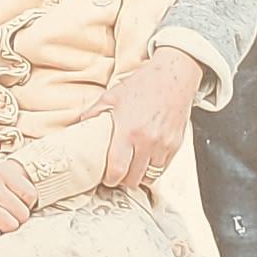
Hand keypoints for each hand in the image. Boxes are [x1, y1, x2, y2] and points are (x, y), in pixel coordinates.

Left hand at [101, 47, 203, 189]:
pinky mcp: (176, 144)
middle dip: (123, 180)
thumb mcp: (112, 96)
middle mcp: (147, 141)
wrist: (173, 76)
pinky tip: (146, 161)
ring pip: (150, 176)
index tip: (107, 179)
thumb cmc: (144, 84)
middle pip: (134, 178)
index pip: (117, 169)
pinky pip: (164, 167)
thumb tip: (81, 124)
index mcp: (128, 131)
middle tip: (117, 175)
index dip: (110, 179)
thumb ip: (94, 112)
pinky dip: (154, 169)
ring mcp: (163, 144)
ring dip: (139, 176)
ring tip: (132, 169)